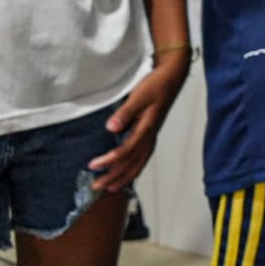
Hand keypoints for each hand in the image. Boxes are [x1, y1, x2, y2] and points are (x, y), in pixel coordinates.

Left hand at [88, 56, 188, 191]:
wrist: (171, 77)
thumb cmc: (155, 85)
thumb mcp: (139, 95)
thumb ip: (126, 112)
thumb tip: (111, 128)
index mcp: (147, 128)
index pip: (126, 150)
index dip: (109, 160)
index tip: (92, 165)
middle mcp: (150, 135)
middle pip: (132, 162)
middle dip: (115, 176)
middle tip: (97, 186)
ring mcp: (152, 135)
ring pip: (140, 162)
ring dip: (125, 176)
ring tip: (112, 188)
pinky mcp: (151, 133)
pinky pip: (143, 157)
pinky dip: (135, 168)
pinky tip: (129, 172)